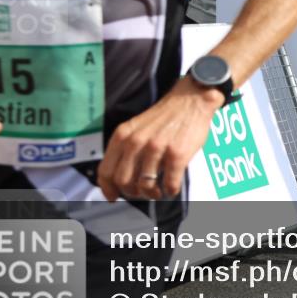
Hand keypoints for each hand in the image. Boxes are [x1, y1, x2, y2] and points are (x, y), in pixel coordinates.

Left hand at [98, 77, 224, 200]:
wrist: (191, 100)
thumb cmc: (165, 117)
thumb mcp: (136, 127)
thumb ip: (125, 148)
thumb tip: (118, 179)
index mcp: (123, 135)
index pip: (105, 171)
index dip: (107, 189)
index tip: (113, 197)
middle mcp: (136, 142)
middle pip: (123, 182)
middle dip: (132, 192)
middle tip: (142, 191)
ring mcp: (157, 148)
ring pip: (145, 186)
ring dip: (152, 194)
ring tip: (158, 191)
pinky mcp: (177, 154)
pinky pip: (169, 184)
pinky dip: (170, 190)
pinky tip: (172, 186)